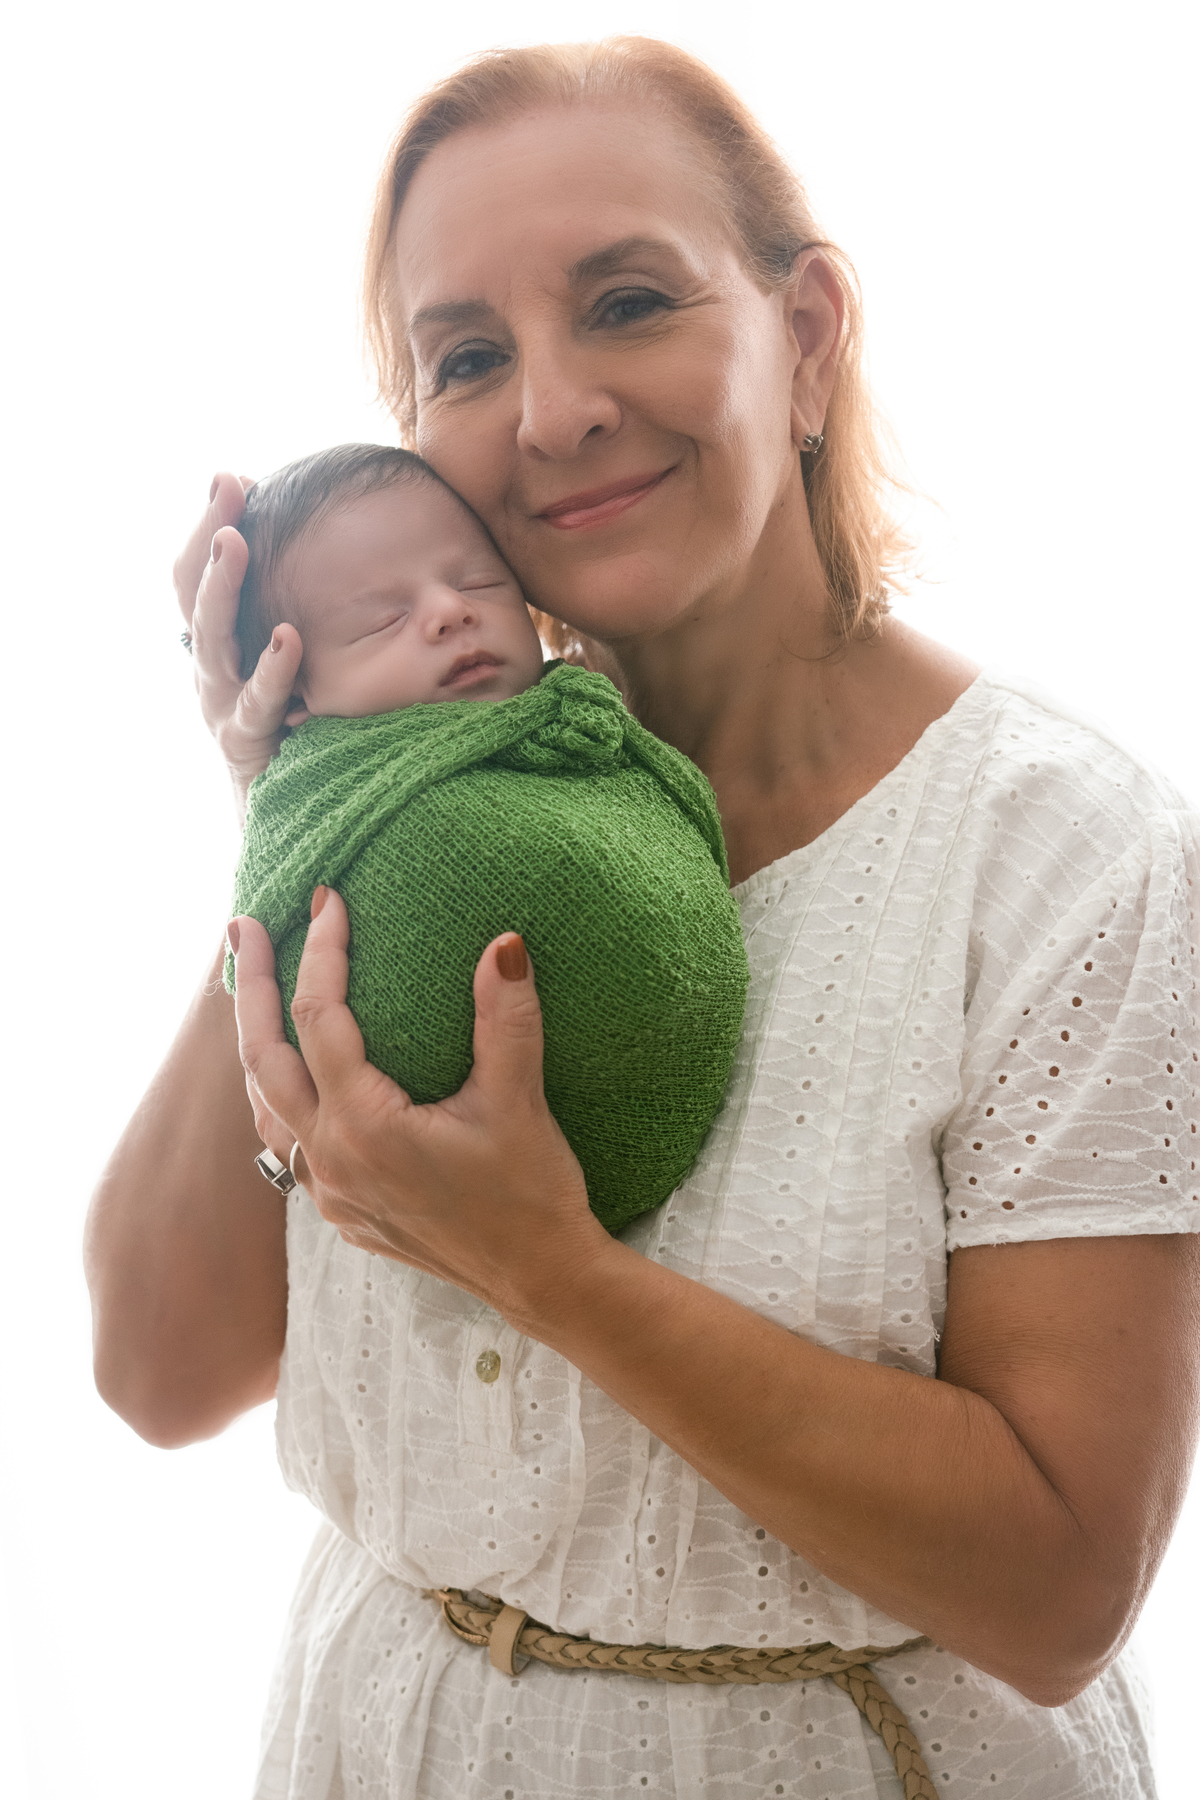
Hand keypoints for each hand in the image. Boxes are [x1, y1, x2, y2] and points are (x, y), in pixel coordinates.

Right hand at [175, 471, 303, 816]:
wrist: (284, 808)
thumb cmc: (293, 722)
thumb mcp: (288, 657)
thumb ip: (290, 605)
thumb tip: (306, 540)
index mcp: (217, 640)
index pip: (197, 571)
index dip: (209, 522)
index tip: (231, 477)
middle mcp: (209, 667)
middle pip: (195, 593)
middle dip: (209, 537)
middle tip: (226, 490)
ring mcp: (220, 704)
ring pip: (212, 640)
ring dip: (221, 588)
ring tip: (234, 543)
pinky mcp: (244, 742)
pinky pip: (256, 703)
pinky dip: (271, 670)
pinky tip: (288, 637)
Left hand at [229, 889, 606, 1328]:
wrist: (541, 1279)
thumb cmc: (532, 1193)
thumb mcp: (520, 1101)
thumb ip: (506, 1019)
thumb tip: (504, 944)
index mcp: (365, 1126)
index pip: (320, 1018)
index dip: (321, 953)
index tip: (329, 900)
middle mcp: (332, 1160)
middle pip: (264, 1059)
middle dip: (252, 987)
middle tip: (244, 926)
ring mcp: (332, 1191)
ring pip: (266, 1105)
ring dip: (256, 1044)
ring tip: (254, 992)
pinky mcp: (345, 1211)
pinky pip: (289, 1141)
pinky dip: (280, 1094)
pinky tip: (296, 1075)